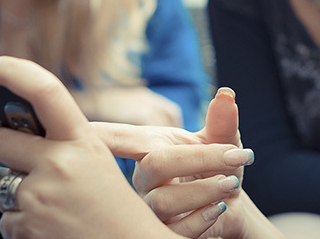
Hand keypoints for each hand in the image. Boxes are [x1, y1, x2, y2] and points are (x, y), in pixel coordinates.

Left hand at [0, 57, 212, 237]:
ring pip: (3, 189)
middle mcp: (59, 164)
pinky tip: (51, 229)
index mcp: (83, 142)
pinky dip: (22, 226)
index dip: (14, 72)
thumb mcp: (97, 166)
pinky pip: (8, 221)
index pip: (46, 91)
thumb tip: (11, 145)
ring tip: (54, 211)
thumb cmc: (117, 210)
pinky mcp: (27, 226)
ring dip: (16, 198)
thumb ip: (60, 150)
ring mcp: (40, 196)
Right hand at [109, 88, 281, 238]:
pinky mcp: (157, 232)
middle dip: (199, 159)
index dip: (98, 134)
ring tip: (231, 184)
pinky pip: (172, 230)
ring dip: (204, 191)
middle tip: (235, 158)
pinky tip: (220, 209)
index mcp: (149, 147)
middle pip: (154, 165)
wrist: (232, 205)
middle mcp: (142, 178)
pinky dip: (201, 219)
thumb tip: (227, 94)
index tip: (84, 129)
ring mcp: (147, 208)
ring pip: (162, 202)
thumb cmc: (218, 166)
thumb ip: (222, 120)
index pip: (116, 137)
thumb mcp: (223, 141)